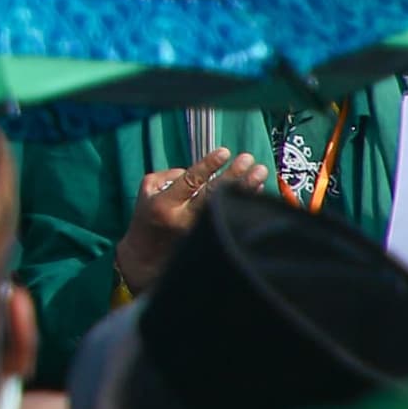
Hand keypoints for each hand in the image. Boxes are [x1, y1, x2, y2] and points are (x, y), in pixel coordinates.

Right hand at [116, 148, 265, 292]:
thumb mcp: (147, 192)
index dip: (208, 166)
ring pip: (226, 207)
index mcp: (166, 204)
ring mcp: (199, 231)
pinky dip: (243, 202)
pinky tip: (256, 190)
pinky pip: (230, 217)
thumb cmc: (148, 217)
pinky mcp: (209, 239)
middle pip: (213, 194)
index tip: (225, 152)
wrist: (146, 256)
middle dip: (233, 174)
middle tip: (248, 159)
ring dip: (245, 188)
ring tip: (261, 171)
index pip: (189, 181)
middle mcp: (184, 218)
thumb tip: (198, 171)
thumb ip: (169, 176)